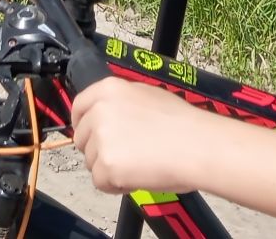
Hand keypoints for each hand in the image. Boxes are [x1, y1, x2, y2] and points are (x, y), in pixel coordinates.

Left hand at [71, 78, 209, 194]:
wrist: (196, 145)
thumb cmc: (181, 123)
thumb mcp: (146, 95)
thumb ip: (120, 102)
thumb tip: (109, 114)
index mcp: (108, 89)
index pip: (78, 106)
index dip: (82, 124)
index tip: (89, 135)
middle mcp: (99, 111)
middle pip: (82, 138)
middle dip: (98, 150)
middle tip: (126, 155)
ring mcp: (101, 139)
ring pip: (91, 162)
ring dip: (109, 169)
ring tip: (139, 164)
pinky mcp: (106, 166)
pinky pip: (100, 182)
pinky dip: (115, 186)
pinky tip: (137, 177)